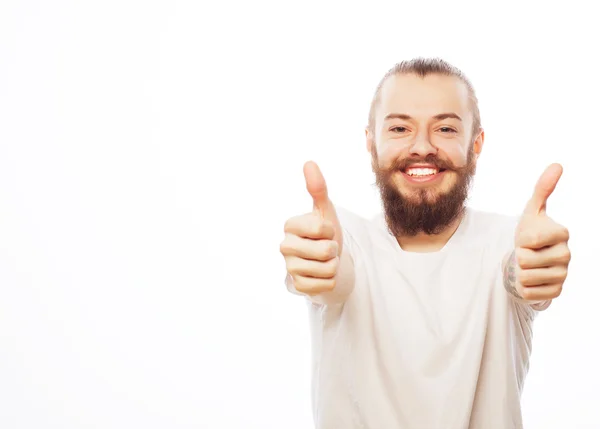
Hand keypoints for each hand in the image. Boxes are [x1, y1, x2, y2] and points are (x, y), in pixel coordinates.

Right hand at [279, 161, 343, 294]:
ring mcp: (289, 268)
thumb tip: (309, 162)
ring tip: (325, 260)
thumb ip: (317, 188)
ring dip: (333, 265)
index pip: (322, 229)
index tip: (324, 232)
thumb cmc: (325, 232)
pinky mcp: (298, 286)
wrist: (326, 259)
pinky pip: (327, 284)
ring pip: (328, 268)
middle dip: (334, 250)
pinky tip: (321, 274)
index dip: (331, 231)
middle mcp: (284, 247)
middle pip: (326, 251)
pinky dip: (331, 279)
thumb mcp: (325, 210)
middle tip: (326, 247)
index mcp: (290, 226)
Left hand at [511, 163, 570, 300]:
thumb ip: (542, 188)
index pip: (528, 239)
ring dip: (518, 272)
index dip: (520, 239)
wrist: (531, 259)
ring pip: (524, 277)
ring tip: (528, 265)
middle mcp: (567, 255)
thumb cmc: (531, 231)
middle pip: (524, 259)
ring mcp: (564, 275)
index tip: (527, 237)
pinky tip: (531, 279)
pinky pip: (528, 293)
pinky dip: (522, 288)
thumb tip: (557, 164)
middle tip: (526, 253)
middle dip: (518, 256)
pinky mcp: (556, 292)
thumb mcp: (532, 210)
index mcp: (563, 233)